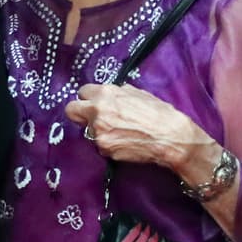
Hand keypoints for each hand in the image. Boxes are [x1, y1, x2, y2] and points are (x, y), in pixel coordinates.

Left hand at [66, 83, 207, 172]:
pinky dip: (109, 144)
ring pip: (87, 130)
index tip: (95, 103)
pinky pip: (99, 144)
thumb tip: (108, 94)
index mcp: (105, 93)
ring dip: (98, 130)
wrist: (170, 137)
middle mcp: (97, 111)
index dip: (89, 98)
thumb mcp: (137, 93)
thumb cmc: (159, 113)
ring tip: (119, 132)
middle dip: (80, 113)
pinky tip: (124, 141)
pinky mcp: (104, 149)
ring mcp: (98, 132)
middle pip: (71, 110)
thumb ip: (118, 92)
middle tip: (92, 117)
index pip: (82, 91)